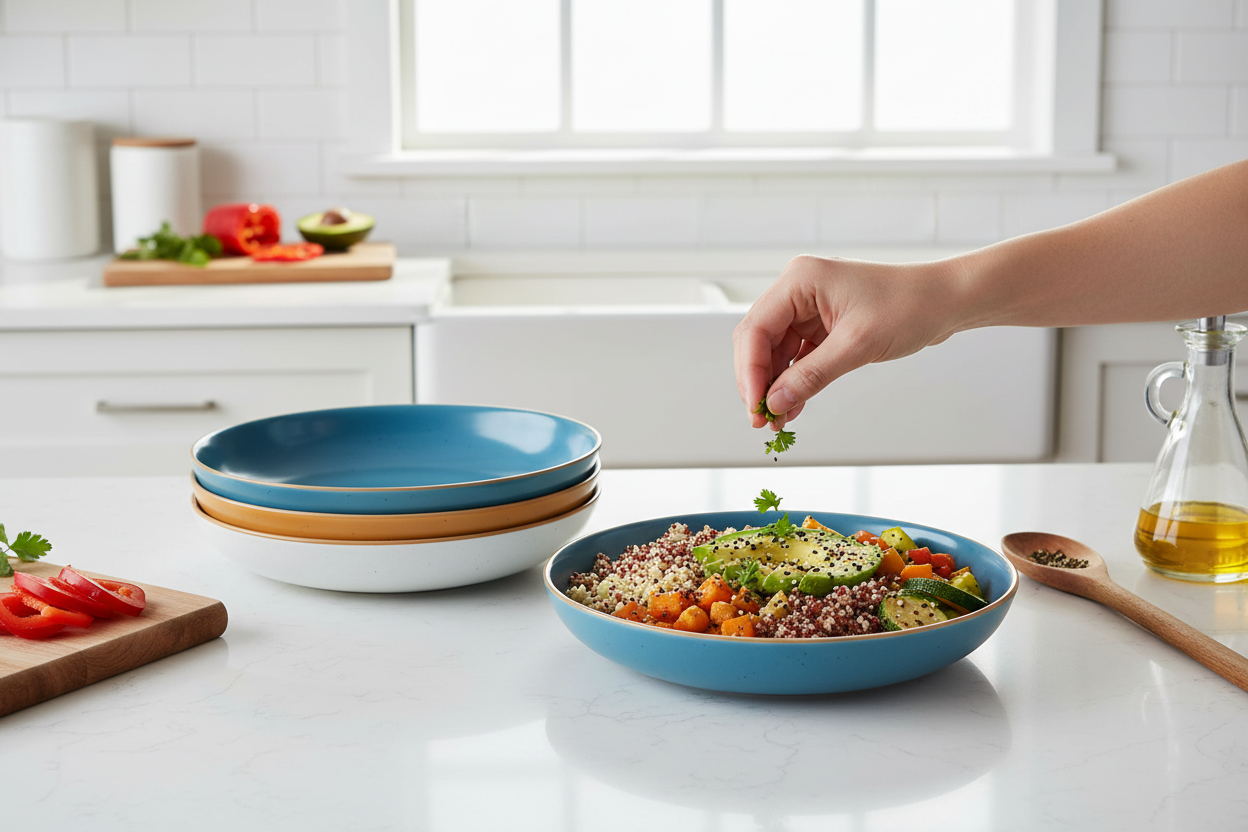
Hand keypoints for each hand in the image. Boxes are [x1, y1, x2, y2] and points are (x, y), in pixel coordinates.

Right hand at [732, 255, 963, 428]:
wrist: (946, 302)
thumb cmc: (910, 305)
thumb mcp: (857, 345)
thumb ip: (812, 375)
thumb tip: (777, 402)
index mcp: (800, 280)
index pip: (756, 328)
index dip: (750, 371)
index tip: (756, 404)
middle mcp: (799, 291)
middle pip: (758, 341)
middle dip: (758, 381)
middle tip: (762, 417)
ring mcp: (809, 308)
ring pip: (775, 352)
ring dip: (775, 386)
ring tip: (778, 418)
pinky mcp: (822, 324)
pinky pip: (796, 356)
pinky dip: (793, 381)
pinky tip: (793, 404)